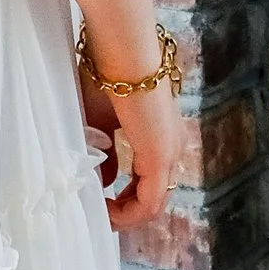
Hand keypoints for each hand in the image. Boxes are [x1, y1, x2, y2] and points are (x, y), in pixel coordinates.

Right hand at [82, 60, 177, 225]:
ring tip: (98, 216)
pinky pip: (149, 202)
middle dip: (124, 212)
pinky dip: (128, 214)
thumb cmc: (107, 77)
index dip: (123, 200)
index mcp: (160, 137)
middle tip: (97, 216)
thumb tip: (105, 179)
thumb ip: (104, 153)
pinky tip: (105, 212)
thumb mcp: (100, 121)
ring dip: (125, 216)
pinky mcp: (161, 157)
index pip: (149, 182)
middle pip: (153, 197)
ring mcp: (169, 153)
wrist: (121, 53)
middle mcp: (171, 148)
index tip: (98, 203)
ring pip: (153, 204)